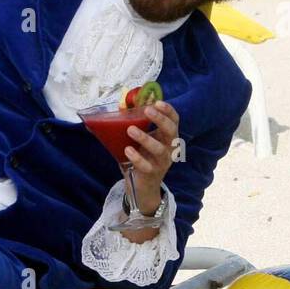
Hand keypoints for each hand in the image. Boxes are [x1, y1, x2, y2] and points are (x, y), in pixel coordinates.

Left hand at [123, 100, 177, 218]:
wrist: (144, 186)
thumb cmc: (143, 157)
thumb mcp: (142, 140)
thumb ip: (134, 126)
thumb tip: (115, 109)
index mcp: (168, 137)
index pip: (174, 121)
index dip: (169, 111)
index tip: (157, 102)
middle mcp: (169, 148)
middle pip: (171, 132)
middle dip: (161, 119)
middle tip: (148, 110)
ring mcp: (162, 162)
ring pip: (159, 149)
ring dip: (145, 138)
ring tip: (130, 129)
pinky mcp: (152, 173)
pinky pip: (146, 165)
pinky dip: (137, 157)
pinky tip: (127, 150)